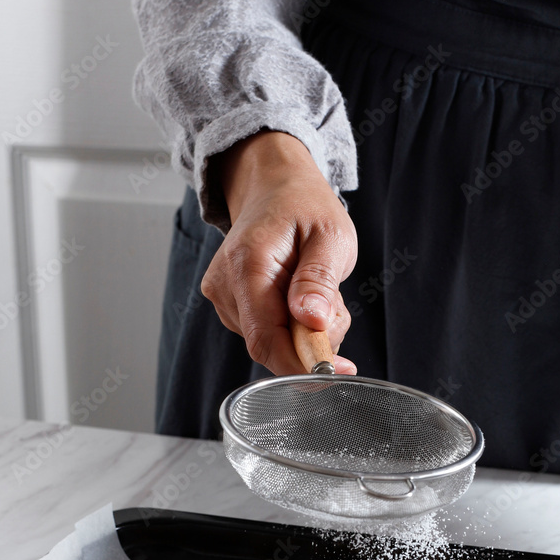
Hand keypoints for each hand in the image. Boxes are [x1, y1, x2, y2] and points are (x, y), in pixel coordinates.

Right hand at [200, 131, 357, 374]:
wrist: (274, 188)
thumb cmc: (305, 207)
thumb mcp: (331, 235)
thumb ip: (320, 280)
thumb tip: (311, 322)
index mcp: (247, 264)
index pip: (266, 339)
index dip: (301, 365)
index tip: (337, 371)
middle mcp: (225, 285)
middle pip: (269, 347)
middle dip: (310, 343)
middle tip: (336, 306)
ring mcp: (223, 298)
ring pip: (271, 344)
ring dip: (305, 333)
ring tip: (318, 290)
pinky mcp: (229, 306)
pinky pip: (267, 335)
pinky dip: (293, 327)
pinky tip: (300, 296)